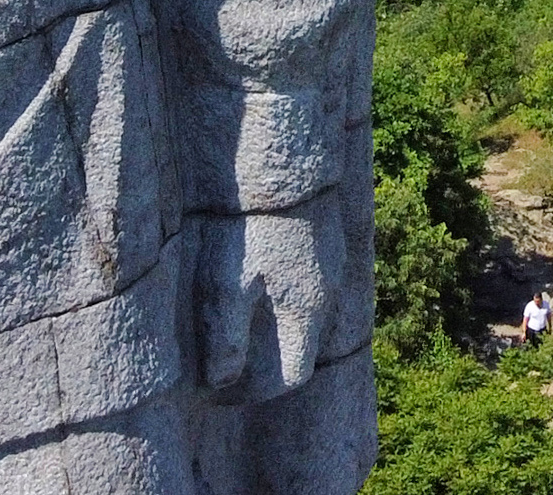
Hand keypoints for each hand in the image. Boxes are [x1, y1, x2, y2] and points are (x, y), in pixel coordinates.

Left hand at [194, 207, 343, 403]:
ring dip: (277, 327)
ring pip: (307, 311)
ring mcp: (331, 262)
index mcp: (306, 312)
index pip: (293, 375)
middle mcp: (327, 293)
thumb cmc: (252, 226)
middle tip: (225, 363)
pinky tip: (260, 280)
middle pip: (302, 344)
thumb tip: (221, 382)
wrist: (285, 160)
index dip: (258, 392)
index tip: (222, 389)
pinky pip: (309, 281)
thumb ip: (226, 339)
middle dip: (267, 362)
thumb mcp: (227, 285)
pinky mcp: (327, 237)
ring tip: (238, 323)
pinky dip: (285, 296)